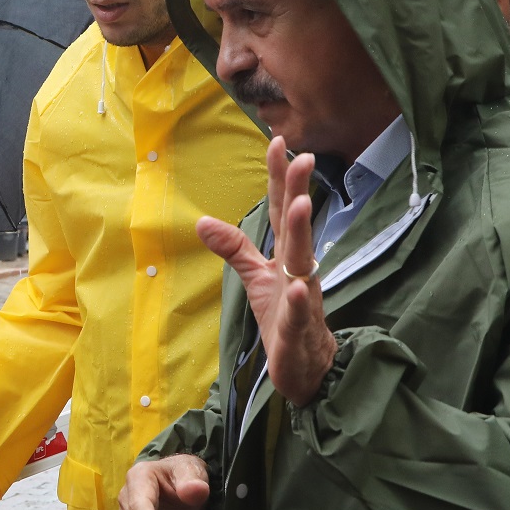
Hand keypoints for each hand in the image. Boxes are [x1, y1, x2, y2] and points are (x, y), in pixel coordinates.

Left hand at [195, 136, 335, 406]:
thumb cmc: (283, 316)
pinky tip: (297, 289)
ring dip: (302, 234)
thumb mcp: (255, 278)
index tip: (278, 142)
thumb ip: (234, 248)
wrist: (307, 367)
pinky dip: (299, 303)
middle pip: (297, 227)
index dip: (279, 179)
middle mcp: (298, 270)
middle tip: (304, 158)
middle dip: (299, 192)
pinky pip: (300, 315)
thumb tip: (201, 220)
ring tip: (300, 205)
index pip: (280, 211)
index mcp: (286, 256)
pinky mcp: (299, 331)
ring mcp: (302, 300)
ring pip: (304, 264)